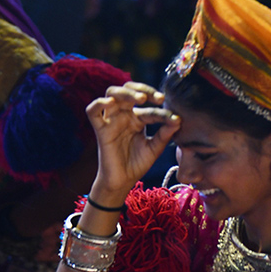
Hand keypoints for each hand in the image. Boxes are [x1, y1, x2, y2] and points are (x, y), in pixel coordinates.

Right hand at [86, 82, 180, 199]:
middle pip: (128, 90)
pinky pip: (92, 111)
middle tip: (158, 98)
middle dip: (143, 89)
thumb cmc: (137, 165)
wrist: (123, 182)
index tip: (174, 118)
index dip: (161, 109)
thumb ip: (164, 134)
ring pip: (112, 93)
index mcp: (137, 119)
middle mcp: (123, 115)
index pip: (148, 107)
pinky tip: (110, 103)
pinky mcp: (100, 130)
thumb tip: (178, 119)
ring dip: (126, 92)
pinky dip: (98, 103)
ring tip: (141, 99)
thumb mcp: (154, 148)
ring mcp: (111, 120)